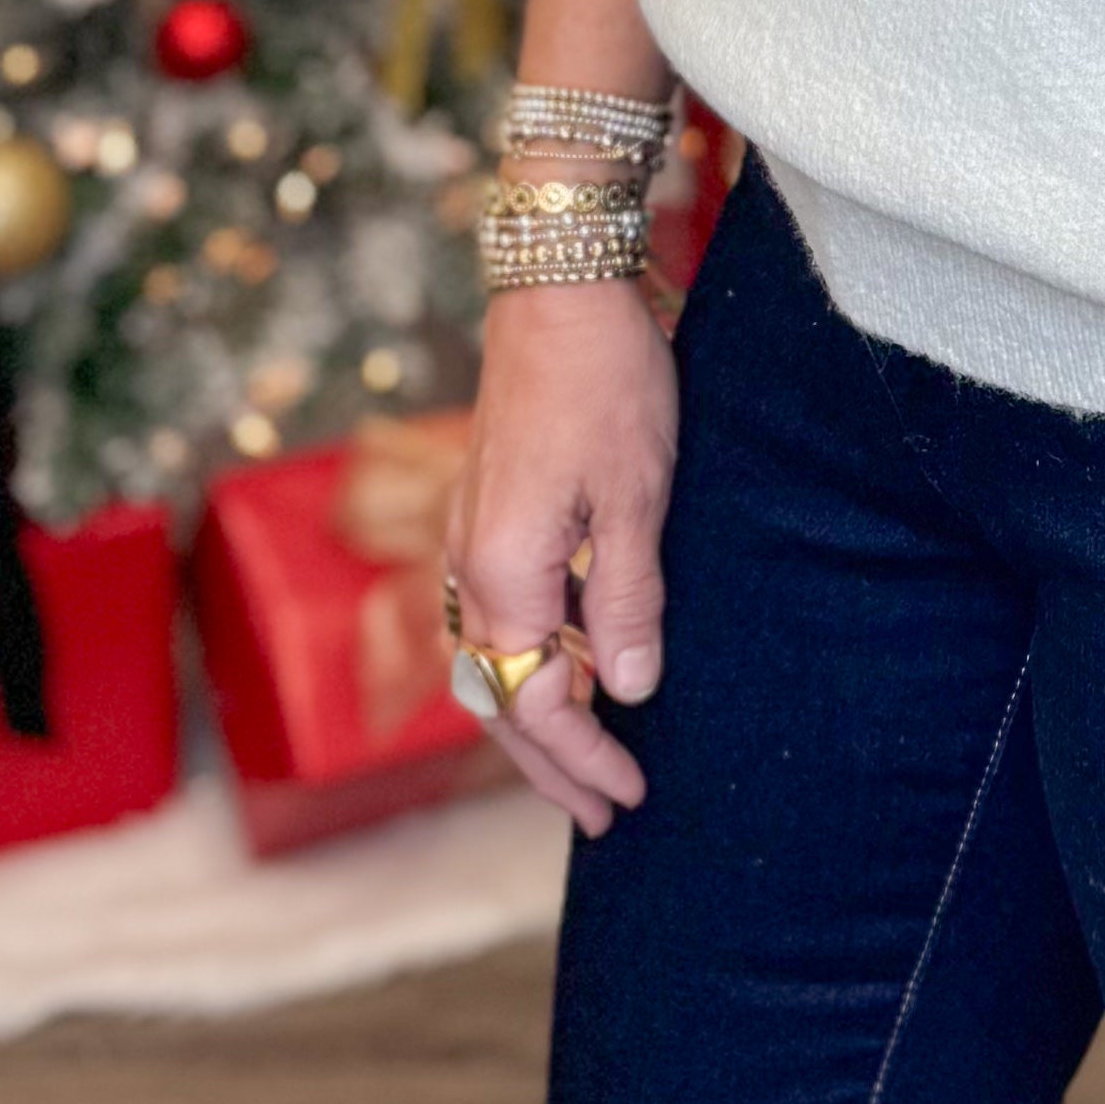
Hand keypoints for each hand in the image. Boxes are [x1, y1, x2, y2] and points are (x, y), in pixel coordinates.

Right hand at [445, 277, 675, 836]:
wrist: (557, 291)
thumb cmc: (607, 385)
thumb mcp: (637, 496)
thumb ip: (627, 601)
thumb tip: (628, 693)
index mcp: (503, 574)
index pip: (537, 702)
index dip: (584, 757)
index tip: (631, 795)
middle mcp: (468, 567)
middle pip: (497, 697)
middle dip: (549, 763)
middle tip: (604, 812)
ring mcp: (468, 539)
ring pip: (487, 661)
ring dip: (532, 717)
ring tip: (585, 758)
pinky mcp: (482, 512)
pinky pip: (490, 617)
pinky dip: (524, 662)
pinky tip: (564, 668)